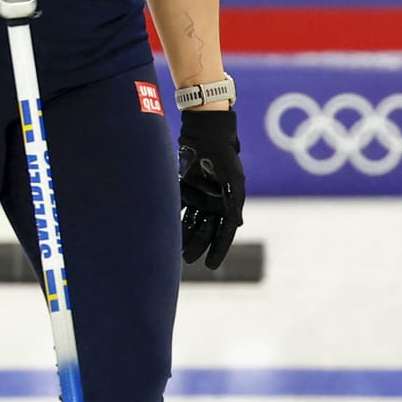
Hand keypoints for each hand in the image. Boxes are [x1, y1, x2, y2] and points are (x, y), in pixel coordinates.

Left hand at [177, 108, 244, 268]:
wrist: (207, 136)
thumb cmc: (224, 158)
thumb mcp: (234, 181)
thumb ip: (234, 203)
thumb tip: (238, 225)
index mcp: (229, 205)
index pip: (225, 233)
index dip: (219, 250)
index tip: (210, 265)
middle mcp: (214, 204)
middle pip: (205, 230)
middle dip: (197, 245)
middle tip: (187, 259)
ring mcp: (198, 197)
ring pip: (190, 222)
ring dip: (183, 236)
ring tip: (174, 249)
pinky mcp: (183, 188)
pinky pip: (178, 208)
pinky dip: (172, 218)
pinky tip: (164, 229)